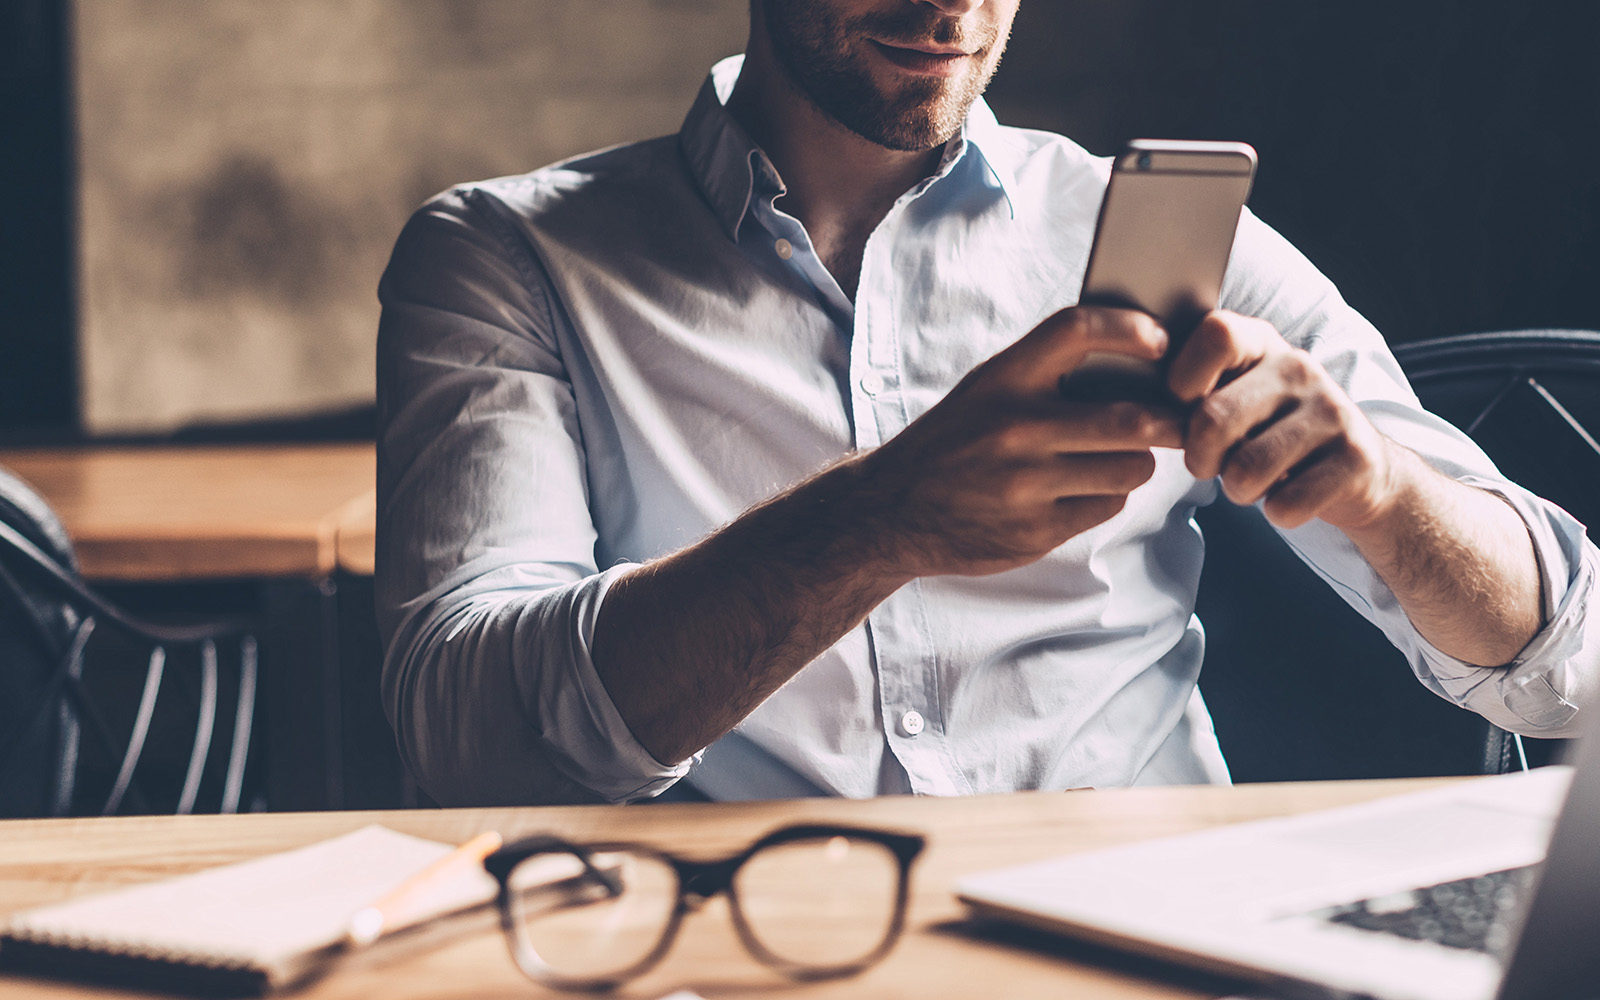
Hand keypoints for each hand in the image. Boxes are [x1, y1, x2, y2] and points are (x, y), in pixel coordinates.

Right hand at [860, 306, 1183, 577]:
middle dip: (1167, 422)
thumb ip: (1047, 373)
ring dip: (1136, 464)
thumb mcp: (986, 391)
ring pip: (1131, 468)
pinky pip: (1107, 506)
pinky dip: (1106, 497)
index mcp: (1003, 379)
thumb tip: (1141, 364)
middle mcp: (1015, 427)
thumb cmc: (952, 442)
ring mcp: (1026, 483)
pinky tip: (1077, 492)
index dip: (1131, 329)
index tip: (1160, 342)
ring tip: (1114, 459)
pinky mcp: (1035, 530)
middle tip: (1176, 420)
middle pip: (1132, 418)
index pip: (1078, 330)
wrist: (888, 511)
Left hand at [1168, 311, 1400, 529]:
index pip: (1216, 333)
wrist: (1358, 471)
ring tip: (1252, 482)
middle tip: (1210, 467)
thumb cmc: (1270, 434)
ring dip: (1238, 491)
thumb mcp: (1233, 398)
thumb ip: (1191, 394)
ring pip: (1247, 469)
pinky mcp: (1356, 457)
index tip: (1186, 412)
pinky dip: (1278, 513)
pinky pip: (1287, 504)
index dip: (1184, 380)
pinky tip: (1288, 497)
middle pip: (1214, 418)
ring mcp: (1333, 410)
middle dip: (1200, 459)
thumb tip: (1139, 413)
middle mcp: (1299, 367)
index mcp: (1262, 343)